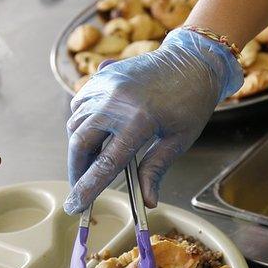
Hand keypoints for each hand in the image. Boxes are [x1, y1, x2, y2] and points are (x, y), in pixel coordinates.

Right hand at [64, 28, 242, 213]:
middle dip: (77, 169)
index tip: (75, 206)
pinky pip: (80, 104)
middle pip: (79, 143)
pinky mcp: (102, 76)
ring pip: (75, 123)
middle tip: (81, 187)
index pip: (105, 164)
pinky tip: (95, 133)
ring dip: (79, 146)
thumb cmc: (191, 103)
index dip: (88, 188)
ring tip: (91, 161)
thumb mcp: (178, 141)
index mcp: (139, 120)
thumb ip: (156, 169)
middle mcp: (116, 101)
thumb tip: (147, 201)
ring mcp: (106, 85)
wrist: (192, 61)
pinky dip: (81, 122)